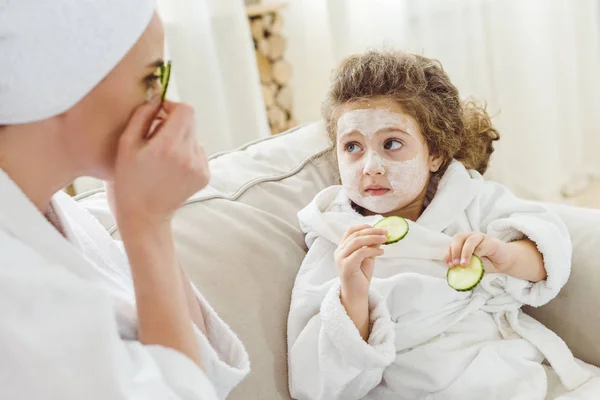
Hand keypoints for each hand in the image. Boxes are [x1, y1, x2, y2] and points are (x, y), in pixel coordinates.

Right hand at [112, 101, 209, 227]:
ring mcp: (200, 167)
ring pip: (194, 138)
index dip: (172, 107)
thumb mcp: (126, 145)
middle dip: (173, 123)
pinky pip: (198, 153)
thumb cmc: (128, 180)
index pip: (186, 110)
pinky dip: (186, 154)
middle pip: (190, 122)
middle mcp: (189, 155)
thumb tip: (156, 98)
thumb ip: (142, 116)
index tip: (159, 115)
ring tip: (161, 158)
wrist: (144, 216)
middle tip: (155, 138)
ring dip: (179, 140)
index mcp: (169, 145)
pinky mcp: (205, 176)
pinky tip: (170, 168)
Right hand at [335, 225, 386, 300]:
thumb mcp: (368, 258)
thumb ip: (371, 246)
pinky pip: (360, 252)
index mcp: (342, 248)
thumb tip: (380, 235)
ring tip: (385, 239)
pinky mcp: (346, 265)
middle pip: (355, 235)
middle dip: (372, 231)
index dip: (363, 227)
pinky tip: (381, 252)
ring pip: (357, 241)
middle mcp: (339, 252)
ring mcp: (341, 258)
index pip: (350, 231)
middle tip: (385, 232)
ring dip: (373, 238)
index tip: (377, 227)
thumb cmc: (360, 277)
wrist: (356, 294)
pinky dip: (372, 250)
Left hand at [444, 232, 513, 272]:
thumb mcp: (471, 265)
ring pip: (469, 240)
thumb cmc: (485, 263)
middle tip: (456, 264)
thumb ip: (463, 265)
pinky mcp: (491, 241)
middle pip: (458, 238)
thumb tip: (454, 269)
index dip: (448, 254)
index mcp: (462, 243)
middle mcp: (469, 237)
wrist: (502, 263)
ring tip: (464, 264)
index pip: (451, 244)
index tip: (450, 265)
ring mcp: (480, 237)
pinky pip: (482, 245)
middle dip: (454, 251)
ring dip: (465, 252)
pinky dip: (477, 254)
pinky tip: (477, 261)